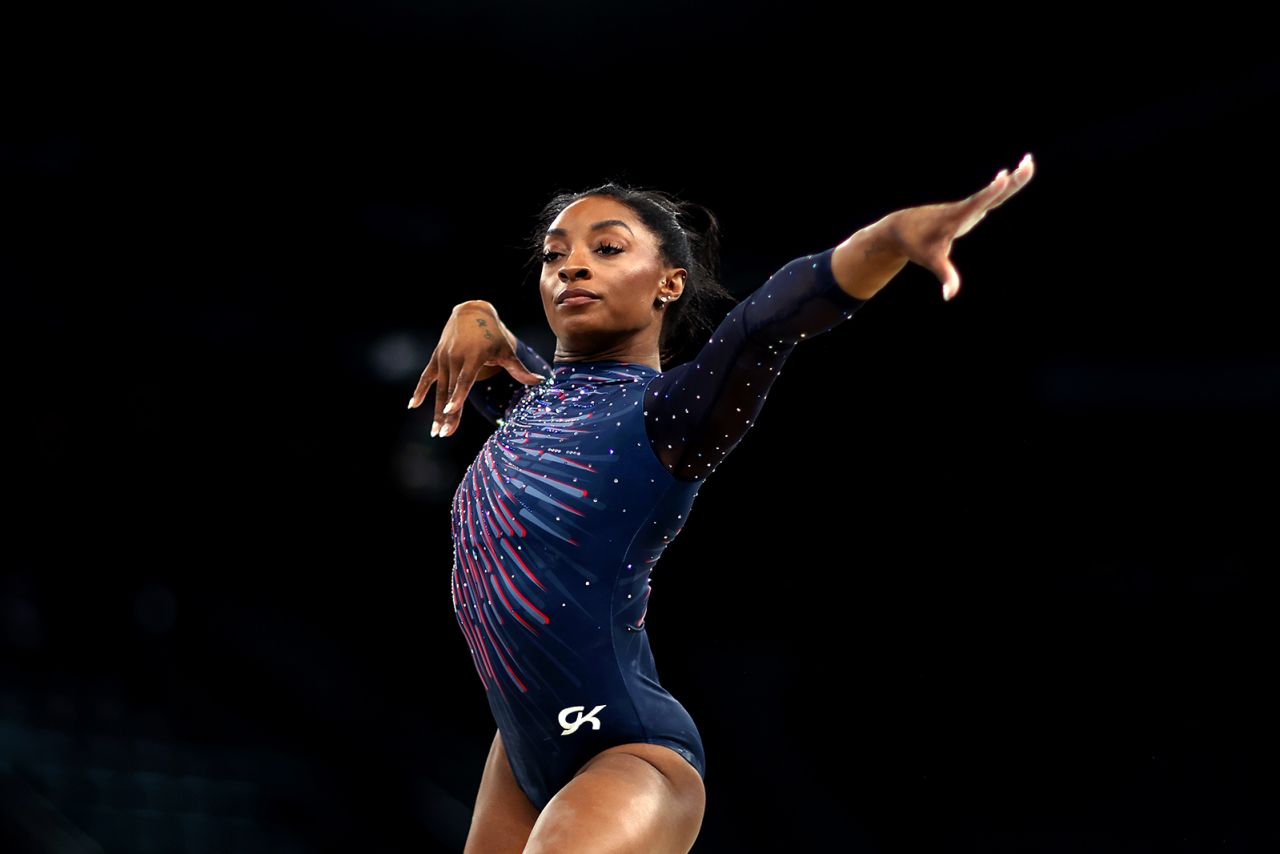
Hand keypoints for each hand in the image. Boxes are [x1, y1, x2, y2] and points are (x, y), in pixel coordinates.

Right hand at [407, 301, 544, 437]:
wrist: (470, 312)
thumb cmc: (492, 334)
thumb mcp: (506, 350)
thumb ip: (519, 369)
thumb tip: (540, 382)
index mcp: (473, 356)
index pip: (465, 380)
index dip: (458, 397)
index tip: (450, 411)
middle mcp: (455, 357)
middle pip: (450, 390)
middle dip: (446, 414)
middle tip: (443, 434)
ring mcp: (443, 358)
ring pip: (439, 388)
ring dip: (436, 410)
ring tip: (435, 431)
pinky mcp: (436, 358)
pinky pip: (426, 377)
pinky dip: (419, 391)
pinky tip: (413, 406)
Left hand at [890, 152, 1034, 300]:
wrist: (900, 228)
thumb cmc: (915, 243)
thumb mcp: (930, 260)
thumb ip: (944, 275)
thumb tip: (950, 296)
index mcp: (956, 217)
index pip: (977, 203)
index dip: (990, 192)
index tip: (1004, 177)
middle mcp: (963, 209)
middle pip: (991, 193)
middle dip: (1012, 180)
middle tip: (1028, 162)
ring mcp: (966, 208)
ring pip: (991, 193)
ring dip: (1011, 180)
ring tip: (1027, 162)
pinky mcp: (966, 211)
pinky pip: (987, 197)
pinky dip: (999, 188)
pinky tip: (1005, 177)